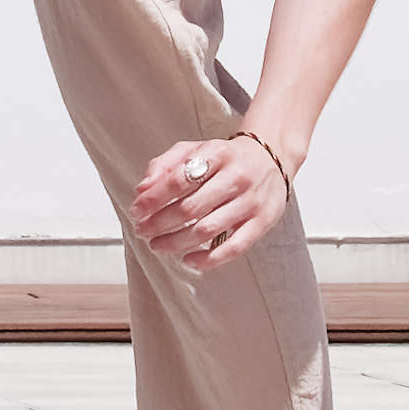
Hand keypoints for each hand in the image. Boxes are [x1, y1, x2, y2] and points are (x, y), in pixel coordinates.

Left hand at [133, 130, 293, 276]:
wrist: (272, 160)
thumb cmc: (225, 159)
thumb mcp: (195, 149)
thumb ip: (166, 164)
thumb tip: (142, 189)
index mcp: (217, 154)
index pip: (178, 180)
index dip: (153, 199)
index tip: (136, 210)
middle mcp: (236, 177)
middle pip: (190, 207)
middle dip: (160, 223)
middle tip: (142, 230)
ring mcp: (251, 202)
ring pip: (207, 230)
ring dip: (176, 242)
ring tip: (157, 245)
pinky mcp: (262, 223)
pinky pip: (234, 248)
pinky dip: (209, 259)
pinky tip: (188, 260)